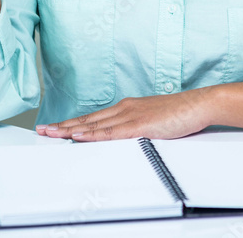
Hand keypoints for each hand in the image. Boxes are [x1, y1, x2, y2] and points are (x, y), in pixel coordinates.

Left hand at [35, 87, 214, 141]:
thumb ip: (136, 129)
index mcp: (127, 107)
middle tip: (42, 130)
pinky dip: (93, 134)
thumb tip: (123, 138)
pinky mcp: (140, 125)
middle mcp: (125, 108)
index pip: (94, 117)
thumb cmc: (180, 113)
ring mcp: (131, 116)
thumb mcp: (153, 121)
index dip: (73, 123)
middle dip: (63, 126)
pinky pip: (112, 132)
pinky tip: (79, 136)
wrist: (199, 104)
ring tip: (51, 133)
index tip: (55, 127)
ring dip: (71, 130)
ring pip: (95, 125)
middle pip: (88, 119)